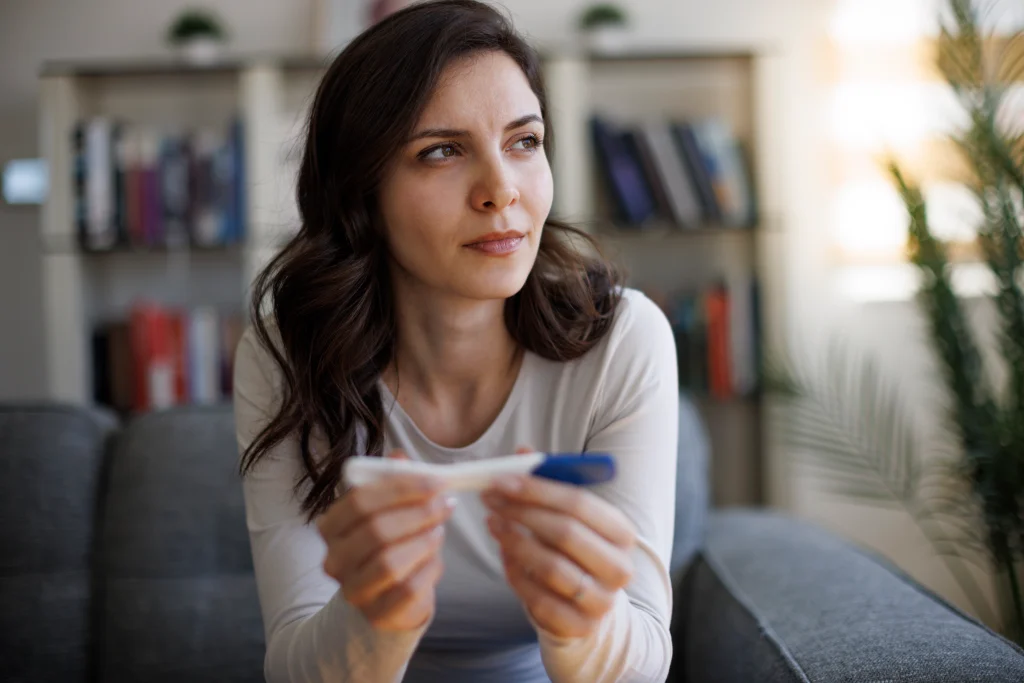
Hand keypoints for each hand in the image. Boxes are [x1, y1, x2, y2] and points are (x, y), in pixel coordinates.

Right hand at [317, 449, 454, 631]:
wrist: (388, 596)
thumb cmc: (390, 543)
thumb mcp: (389, 509)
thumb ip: (392, 481)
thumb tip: (399, 457)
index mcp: (331, 527)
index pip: (360, 501)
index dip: (401, 488)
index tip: (436, 480)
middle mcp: (335, 560)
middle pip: (376, 531)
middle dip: (418, 513)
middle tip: (445, 503)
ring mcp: (354, 591)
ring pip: (390, 562)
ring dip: (424, 541)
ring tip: (439, 530)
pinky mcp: (378, 615)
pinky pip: (408, 589)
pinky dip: (429, 568)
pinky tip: (435, 558)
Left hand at [481, 447, 636, 639]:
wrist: (590, 604)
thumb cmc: (576, 549)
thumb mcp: (569, 515)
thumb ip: (549, 483)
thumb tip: (522, 452)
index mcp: (622, 532)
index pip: (579, 503)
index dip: (537, 490)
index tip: (502, 481)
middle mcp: (619, 567)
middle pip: (565, 533)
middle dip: (521, 513)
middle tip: (490, 500)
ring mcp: (601, 600)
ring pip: (550, 567)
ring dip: (514, 542)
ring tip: (493, 524)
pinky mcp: (578, 626)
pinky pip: (538, 599)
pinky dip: (516, 575)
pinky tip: (505, 556)